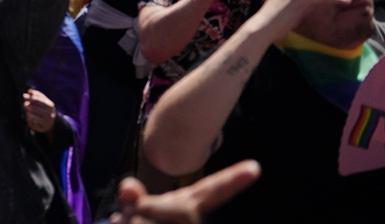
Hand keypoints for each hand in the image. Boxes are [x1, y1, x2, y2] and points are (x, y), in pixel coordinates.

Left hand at [22, 88, 56, 133]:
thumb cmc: (45, 109)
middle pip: (33, 108)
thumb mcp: (44, 101)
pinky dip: (28, 120)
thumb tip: (29, 91)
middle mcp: (50, 114)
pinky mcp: (42, 129)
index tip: (24, 95)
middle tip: (25, 105)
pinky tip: (31, 119)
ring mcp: (46, 122)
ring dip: (27, 113)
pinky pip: (30, 123)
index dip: (29, 97)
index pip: (37, 100)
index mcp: (50, 106)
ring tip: (29, 112)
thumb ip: (37, 95)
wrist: (52, 123)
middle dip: (26, 105)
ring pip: (30, 116)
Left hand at [109, 159, 259, 223]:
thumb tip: (130, 188)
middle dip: (154, 210)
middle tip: (135, 213)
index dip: (232, 180)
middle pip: (186, 212)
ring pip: (160, 221)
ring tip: (130, 223)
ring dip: (136, 222)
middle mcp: (191, 219)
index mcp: (183, 207)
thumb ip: (131, 198)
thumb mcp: (129, 210)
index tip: (255, 167)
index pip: (210, 191)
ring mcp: (191, 223)